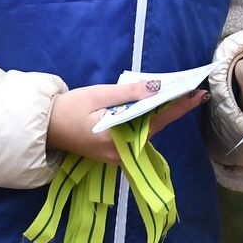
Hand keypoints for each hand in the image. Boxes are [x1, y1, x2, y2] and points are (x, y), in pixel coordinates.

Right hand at [46, 80, 206, 163]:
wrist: (44, 126)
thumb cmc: (69, 109)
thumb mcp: (99, 96)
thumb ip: (129, 93)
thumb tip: (157, 88)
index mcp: (118, 141)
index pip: (156, 122)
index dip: (178, 107)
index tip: (198, 95)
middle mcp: (122, 153)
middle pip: (153, 127)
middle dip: (171, 108)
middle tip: (190, 90)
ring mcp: (119, 155)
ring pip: (146, 130)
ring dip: (159, 112)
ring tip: (177, 94)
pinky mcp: (115, 151)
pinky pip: (136, 133)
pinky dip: (145, 118)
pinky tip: (153, 104)